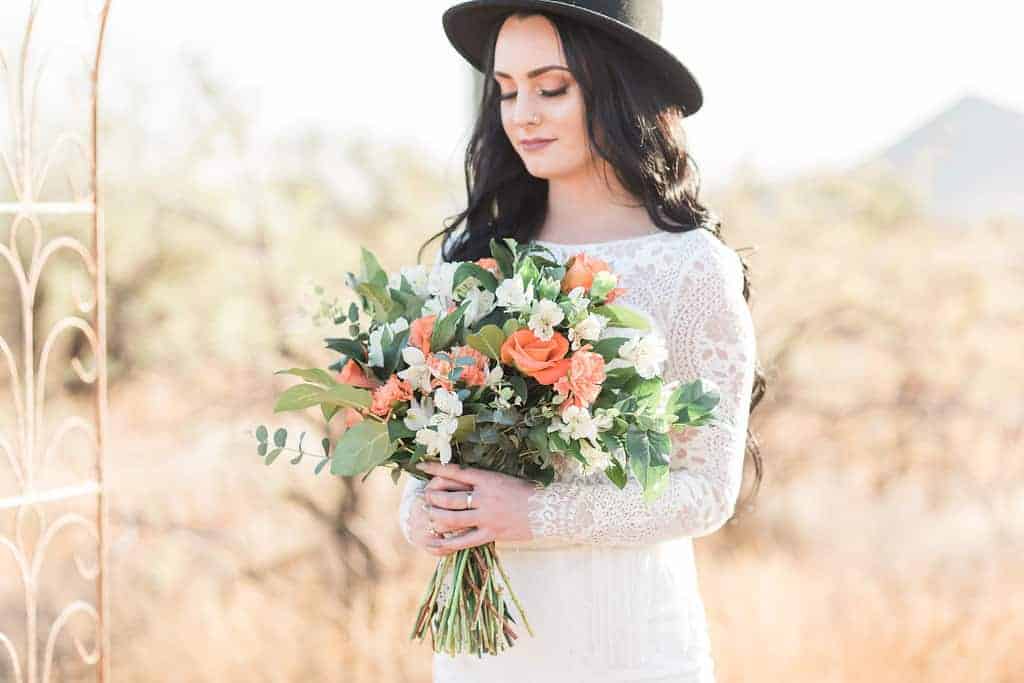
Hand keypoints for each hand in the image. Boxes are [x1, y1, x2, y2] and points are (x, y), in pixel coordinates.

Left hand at [415, 461, 536, 554]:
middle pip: (449, 497)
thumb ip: (482, 481)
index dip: (436, 469)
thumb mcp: (504, 478)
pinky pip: (463, 541)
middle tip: (426, 496)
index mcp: (488, 478)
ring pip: (452, 518)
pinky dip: (446, 544)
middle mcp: (485, 497)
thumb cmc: (527, 491)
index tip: (421, 466)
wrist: (549, 509)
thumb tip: (459, 480)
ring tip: (430, 513)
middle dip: (433, 496)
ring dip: (436, 516)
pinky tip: (434, 543)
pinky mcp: (491, 534)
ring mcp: (487, 517)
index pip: (456, 472)